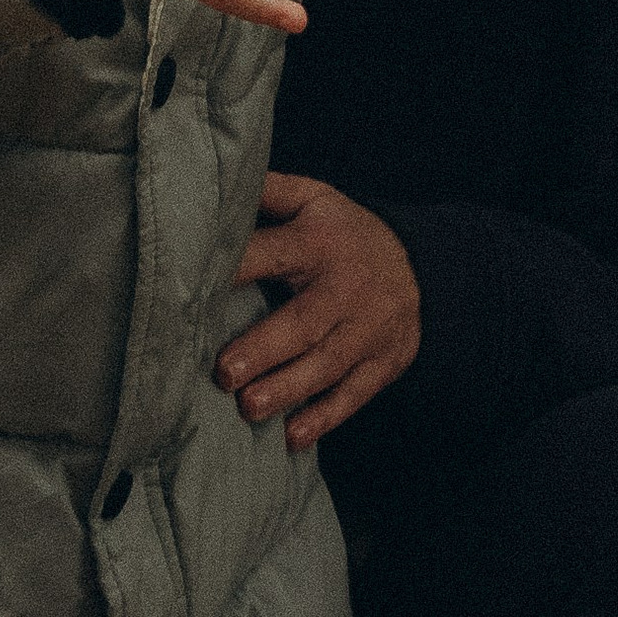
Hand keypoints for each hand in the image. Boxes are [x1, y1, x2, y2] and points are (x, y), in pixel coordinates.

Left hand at [216, 174, 419, 450]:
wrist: (421, 264)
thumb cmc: (343, 233)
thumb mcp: (314, 199)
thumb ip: (268, 191)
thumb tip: (217, 180)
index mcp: (319, 241)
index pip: (274, 254)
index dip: (238, 269)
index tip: (197, 290)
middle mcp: (346, 287)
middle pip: (305, 322)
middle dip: (265, 349)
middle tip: (224, 373)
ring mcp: (368, 329)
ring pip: (328, 364)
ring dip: (289, 389)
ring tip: (249, 408)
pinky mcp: (383, 362)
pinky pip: (355, 394)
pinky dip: (325, 417)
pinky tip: (293, 436)